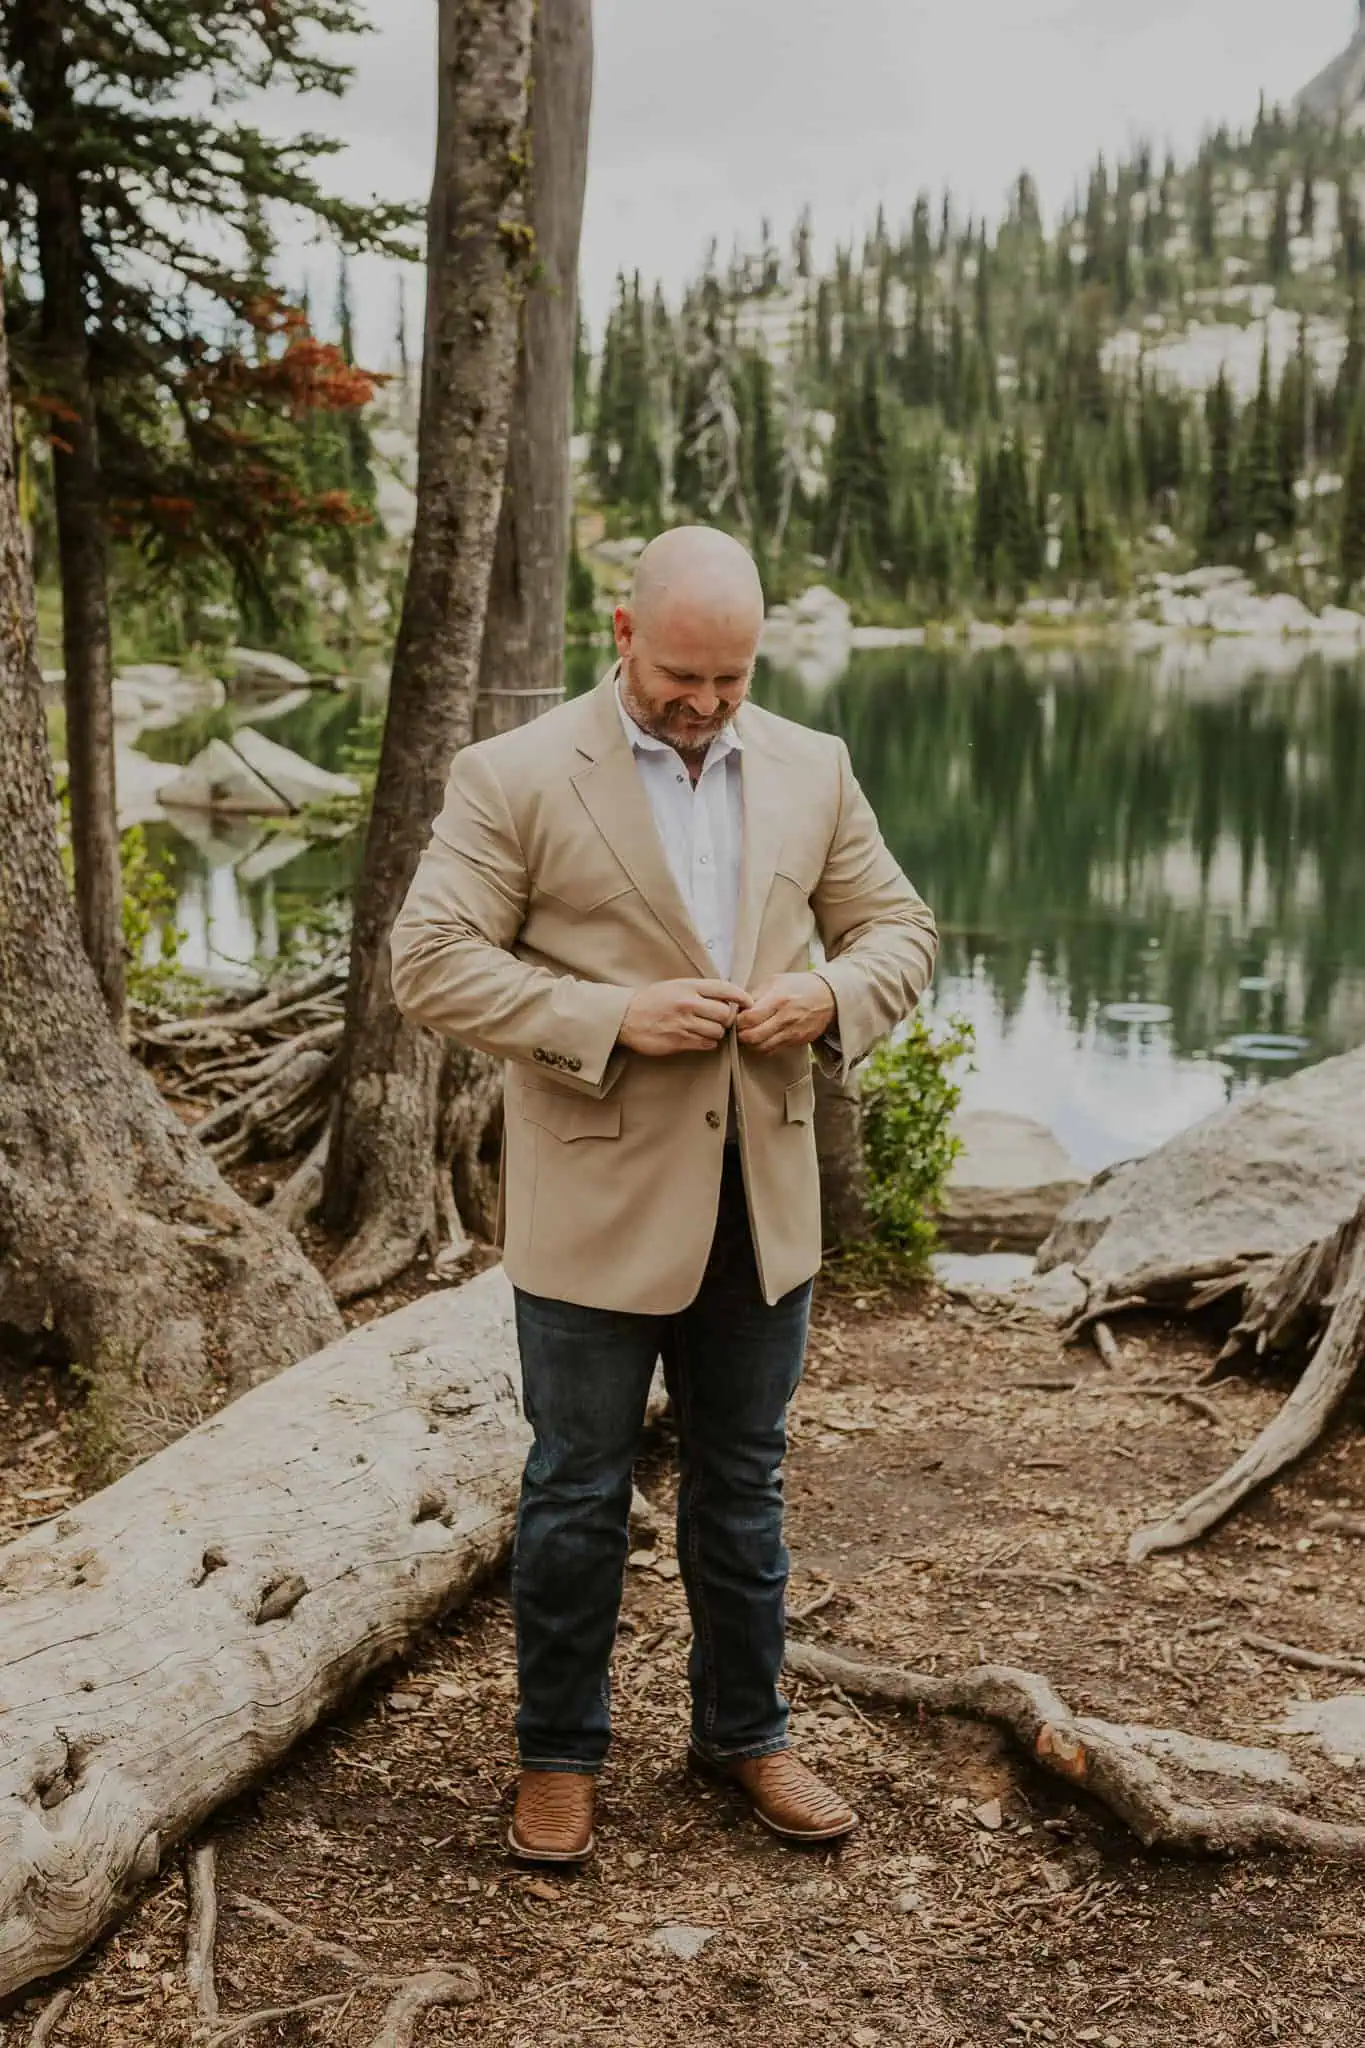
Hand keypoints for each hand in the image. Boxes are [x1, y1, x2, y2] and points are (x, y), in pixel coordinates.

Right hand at [619, 978, 751, 1055]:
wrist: (625, 1017)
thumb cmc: (652, 1000)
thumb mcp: (675, 986)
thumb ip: (700, 990)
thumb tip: (728, 998)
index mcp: (688, 986)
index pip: (725, 989)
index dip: (741, 996)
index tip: (748, 1003)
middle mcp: (688, 1003)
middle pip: (725, 1014)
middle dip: (727, 1019)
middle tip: (722, 1021)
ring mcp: (683, 1024)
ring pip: (717, 1032)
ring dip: (717, 1033)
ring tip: (707, 1029)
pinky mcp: (678, 1041)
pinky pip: (706, 1045)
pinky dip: (707, 1043)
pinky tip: (699, 1039)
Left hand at [736, 972, 835, 1053]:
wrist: (828, 996)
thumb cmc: (799, 986)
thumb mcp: (776, 981)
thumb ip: (756, 995)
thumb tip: (737, 1007)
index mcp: (777, 1000)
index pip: (749, 1018)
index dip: (737, 1021)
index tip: (734, 1018)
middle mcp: (785, 1018)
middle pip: (753, 1037)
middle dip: (740, 1035)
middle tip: (738, 1029)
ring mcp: (792, 1032)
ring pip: (761, 1047)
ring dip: (750, 1043)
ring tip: (749, 1034)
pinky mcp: (796, 1041)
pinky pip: (773, 1050)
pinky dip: (762, 1047)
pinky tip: (762, 1038)